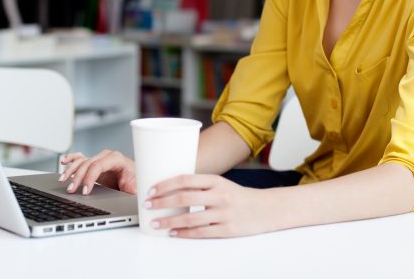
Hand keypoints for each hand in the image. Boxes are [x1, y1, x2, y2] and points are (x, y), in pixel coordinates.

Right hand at [59, 150, 136, 194]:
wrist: (136, 180)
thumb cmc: (136, 183)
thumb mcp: (135, 188)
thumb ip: (132, 190)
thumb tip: (130, 194)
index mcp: (117, 159)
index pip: (98, 166)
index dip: (89, 178)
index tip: (84, 192)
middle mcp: (107, 156)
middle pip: (87, 164)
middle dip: (78, 178)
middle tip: (71, 190)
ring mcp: (99, 159)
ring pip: (81, 161)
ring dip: (71, 170)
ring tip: (64, 181)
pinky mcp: (94, 164)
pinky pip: (80, 158)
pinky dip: (71, 159)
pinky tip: (63, 162)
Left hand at [145, 174, 274, 237]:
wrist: (266, 209)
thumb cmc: (239, 196)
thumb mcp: (221, 184)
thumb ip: (200, 186)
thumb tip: (171, 191)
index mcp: (216, 180)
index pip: (185, 180)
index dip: (165, 185)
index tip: (151, 190)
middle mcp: (219, 195)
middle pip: (184, 199)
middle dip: (161, 203)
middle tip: (148, 205)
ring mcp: (223, 213)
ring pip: (190, 218)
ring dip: (169, 222)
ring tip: (156, 223)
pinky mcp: (227, 229)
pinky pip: (201, 232)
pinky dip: (184, 233)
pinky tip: (174, 233)